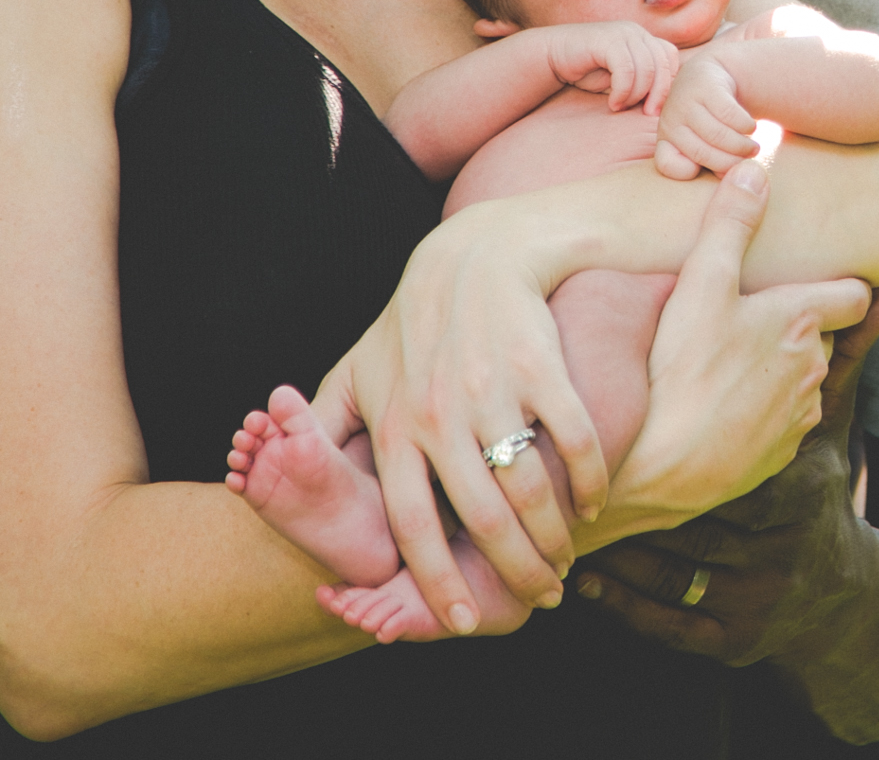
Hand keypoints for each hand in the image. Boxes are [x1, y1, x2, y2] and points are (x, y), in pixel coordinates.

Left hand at [312, 199, 609, 635]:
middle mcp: (441, 417)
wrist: (475, 255)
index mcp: (395, 429)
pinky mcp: (540, 368)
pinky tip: (591, 503)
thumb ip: (325, 426)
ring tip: (564, 563)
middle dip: (515, 573)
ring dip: (553, 538)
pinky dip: (587, 481)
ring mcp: (493, 393)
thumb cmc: (414, 321)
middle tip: (541, 601)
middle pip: (482, 520)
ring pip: (529, 489)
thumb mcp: (359, 370)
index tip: (459, 621)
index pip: (412, 526)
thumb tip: (288, 471)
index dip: (434, 581)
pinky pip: (573, 440)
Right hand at [548, 21, 678, 112]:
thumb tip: (668, 104)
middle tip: (646, 114)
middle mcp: (637, 32)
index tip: (654, 107)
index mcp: (644, 39)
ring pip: (647, 68)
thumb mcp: (624, 79)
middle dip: (658, 93)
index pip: (671, 58)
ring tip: (621, 107)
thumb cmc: (589, 71)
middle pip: (663, 64)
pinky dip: (623, 90)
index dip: (667, 84)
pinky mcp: (607, 39)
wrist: (553, 57)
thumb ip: (645, 83)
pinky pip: (626, 68)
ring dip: (636, 95)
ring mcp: (623, 33)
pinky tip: (613, 102)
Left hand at [578, 282, 878, 663]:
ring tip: (566, 527)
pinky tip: (584, 585)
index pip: (726, 469)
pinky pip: (669, 624)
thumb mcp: (833, 423)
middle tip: (574, 481)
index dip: (671, 457)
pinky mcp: (733, 642)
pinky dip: (625, 606)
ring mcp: (756, 597)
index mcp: (795, 487)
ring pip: (672, 574)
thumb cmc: (819, 487)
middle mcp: (778, 545)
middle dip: (633, 509)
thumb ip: (850, 354)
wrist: (840, 592)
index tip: (619, 439)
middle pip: (690, 524)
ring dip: (617, 555)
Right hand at [594, 163, 873, 536]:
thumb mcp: (700, 285)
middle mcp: (812, 370)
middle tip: (758, 311)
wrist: (659, 469)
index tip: (830, 273)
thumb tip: (753, 171)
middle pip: (822, 334)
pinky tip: (725, 400)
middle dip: (800, 321)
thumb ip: (728, 225)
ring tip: (735, 357)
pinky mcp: (779, 453)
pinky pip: (783, 419)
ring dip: (780, 364)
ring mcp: (798, 416)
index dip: (843, 283)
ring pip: (802, 377)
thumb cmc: (679, 372)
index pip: (854, 294)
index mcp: (802, 322)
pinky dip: (763, 406)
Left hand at [652, 56, 760, 178]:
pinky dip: (745, 126)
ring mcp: (685, 102)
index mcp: (666, 141)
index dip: (690, 171)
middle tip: (747, 161)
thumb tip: (730, 176)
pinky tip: (750, 127)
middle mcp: (670, 122)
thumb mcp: (704, 144)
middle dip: (730, 162)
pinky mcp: (704, 86)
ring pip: (717, 134)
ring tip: (753, 148)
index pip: (668, 165)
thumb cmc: (710, 121)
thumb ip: (714, 163)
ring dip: (742, 146)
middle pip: (700, 153)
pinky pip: (729, 114)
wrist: (709, 76)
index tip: (714, 170)